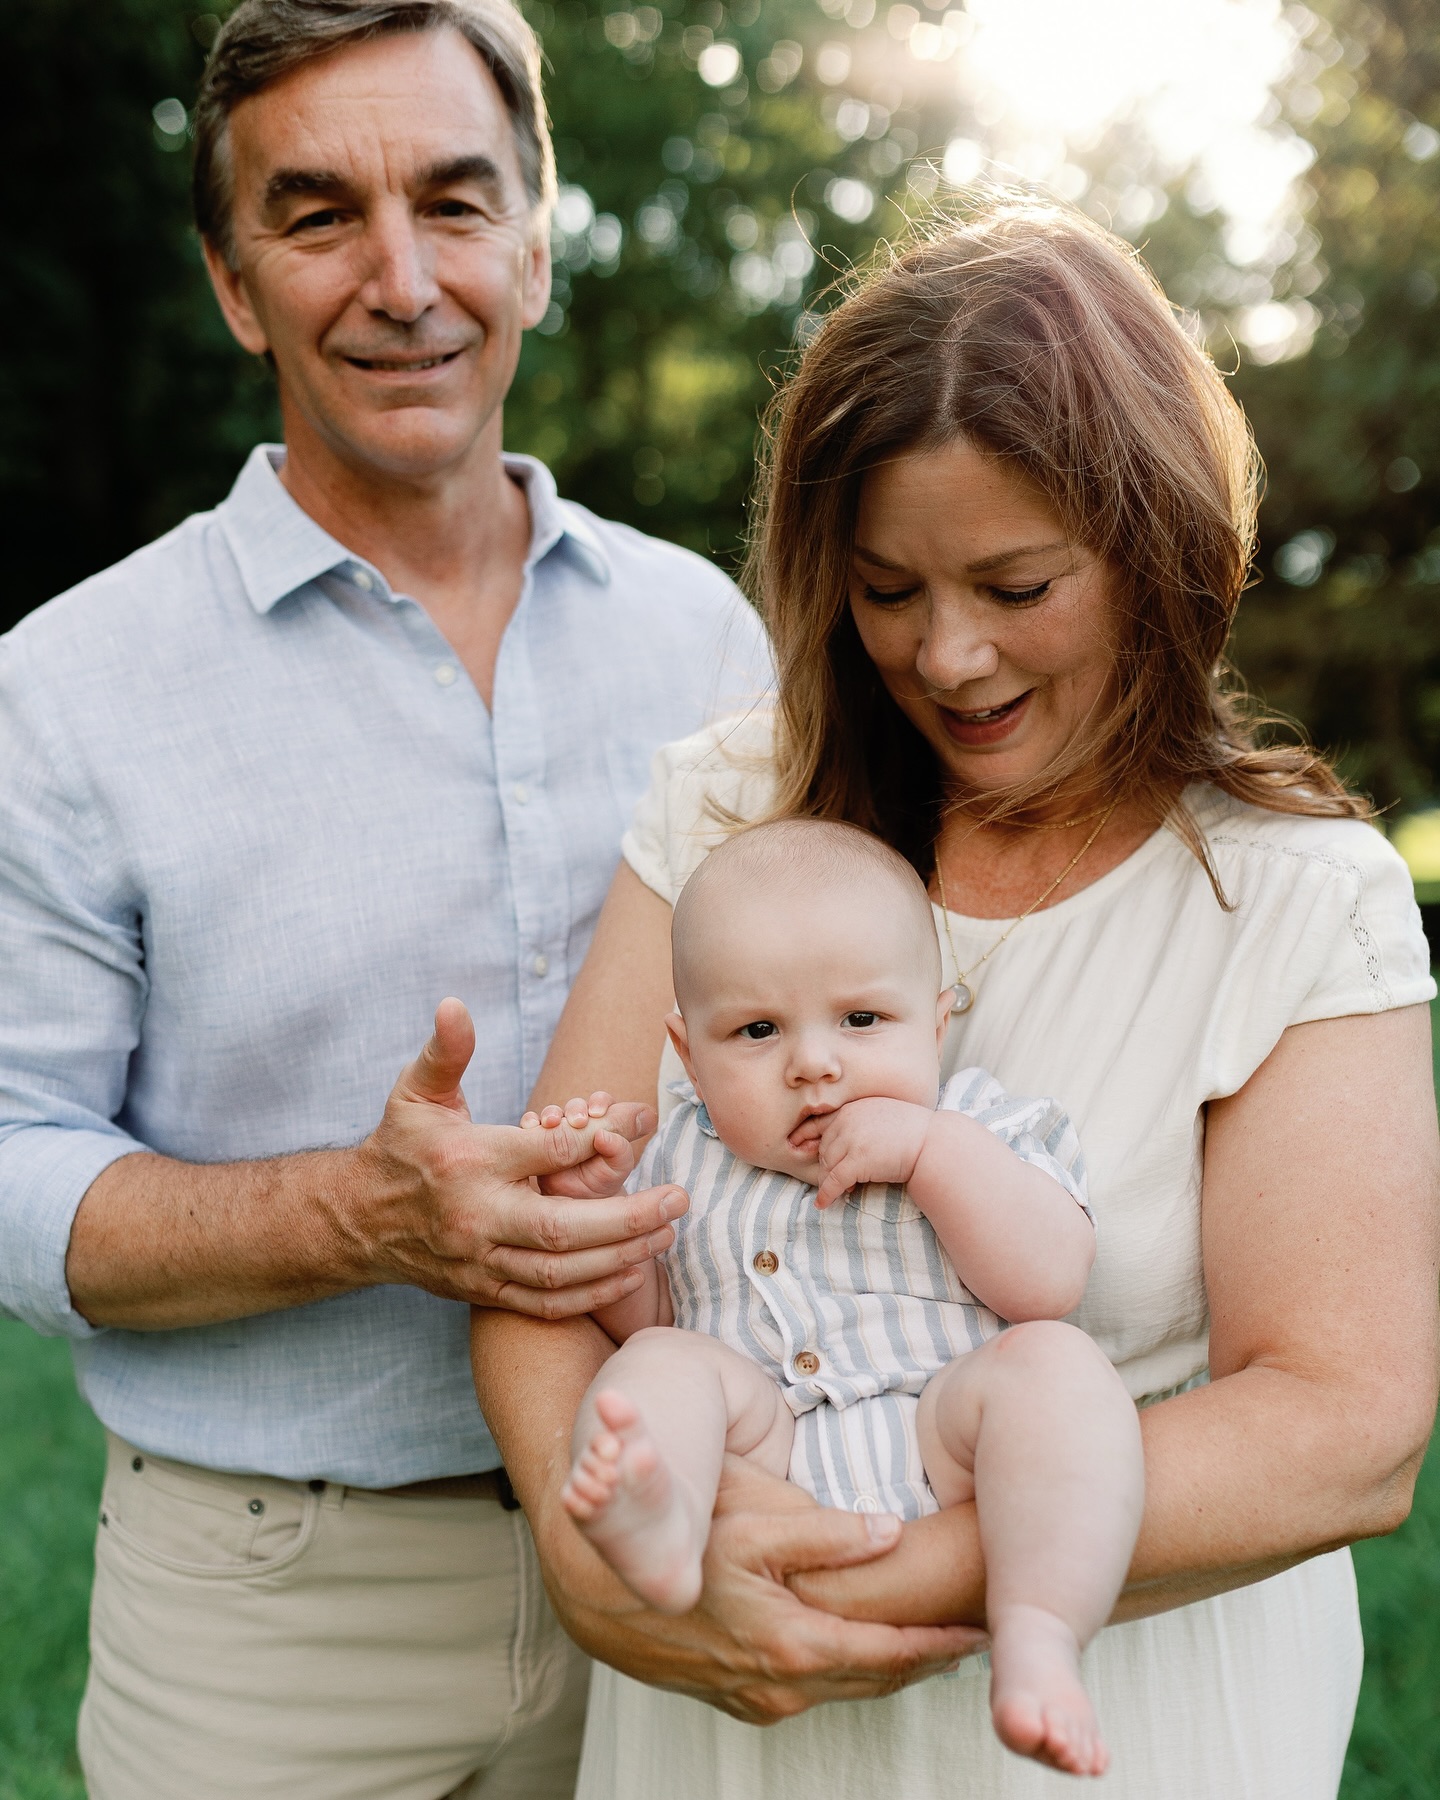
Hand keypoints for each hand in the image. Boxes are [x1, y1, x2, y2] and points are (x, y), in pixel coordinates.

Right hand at [346, 999, 685, 1315]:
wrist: (357, 1220)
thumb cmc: (400, 1147)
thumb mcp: (417, 1092)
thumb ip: (445, 1052)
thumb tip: (455, 1005)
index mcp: (469, 1161)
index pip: (545, 1153)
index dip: (596, 1140)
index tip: (640, 1123)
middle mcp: (475, 1216)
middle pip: (559, 1227)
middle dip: (627, 1218)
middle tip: (678, 1199)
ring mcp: (479, 1260)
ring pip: (558, 1271)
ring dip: (619, 1257)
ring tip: (666, 1234)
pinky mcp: (481, 1291)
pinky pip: (543, 1302)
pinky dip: (590, 1295)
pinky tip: (631, 1273)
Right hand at [536, 1453, 986, 1722]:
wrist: (598, 1585)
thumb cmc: (678, 1537)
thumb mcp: (752, 1521)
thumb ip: (826, 1532)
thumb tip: (893, 1532)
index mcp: (795, 1643)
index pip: (893, 1652)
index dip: (943, 1641)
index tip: (986, 1626)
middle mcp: (782, 1685)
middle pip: (878, 1679)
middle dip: (929, 1658)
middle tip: (978, 1635)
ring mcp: (757, 1698)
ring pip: (847, 1688)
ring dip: (892, 1668)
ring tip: (937, 1642)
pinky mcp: (738, 1697)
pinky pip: (812, 1690)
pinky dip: (850, 1671)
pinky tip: (866, 1649)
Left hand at [811, 1097, 932, 1208]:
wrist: (932, 1143)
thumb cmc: (914, 1130)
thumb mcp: (882, 1114)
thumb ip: (861, 1120)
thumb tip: (847, 1139)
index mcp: (852, 1108)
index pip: (820, 1122)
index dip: (805, 1136)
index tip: (795, 1145)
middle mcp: (847, 1121)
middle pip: (822, 1148)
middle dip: (825, 1164)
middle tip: (834, 1177)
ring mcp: (851, 1140)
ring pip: (826, 1166)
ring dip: (829, 1180)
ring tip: (840, 1189)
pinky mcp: (856, 1162)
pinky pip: (833, 1181)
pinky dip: (826, 1194)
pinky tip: (823, 1204)